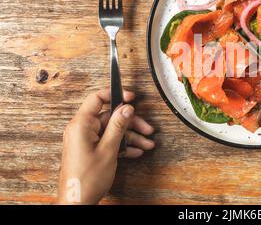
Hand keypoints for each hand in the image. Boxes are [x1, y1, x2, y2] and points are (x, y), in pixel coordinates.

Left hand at [57, 89, 154, 203]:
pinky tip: (135, 151)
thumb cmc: (87, 180)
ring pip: (112, 130)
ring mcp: (85, 139)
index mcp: (81, 125)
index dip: (115, 94)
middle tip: (147, 129)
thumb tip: (127, 108)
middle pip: (110, 116)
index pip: (97, 98)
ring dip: (130, 136)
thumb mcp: (108, 150)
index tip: (131, 97)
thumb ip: (118, 126)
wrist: (77, 202)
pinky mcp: (90, 148)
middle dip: (131, 123)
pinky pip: (108, 140)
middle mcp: (81, 129)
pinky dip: (122, 145)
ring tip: (147, 143)